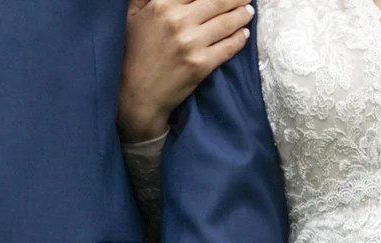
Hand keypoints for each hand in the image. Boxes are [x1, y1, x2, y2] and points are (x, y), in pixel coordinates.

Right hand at [120, 0, 253, 141]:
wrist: (136, 95)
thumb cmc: (132, 53)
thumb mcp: (131, 16)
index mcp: (162, 4)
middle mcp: (178, 20)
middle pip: (218, 0)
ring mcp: (191, 43)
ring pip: (227, 22)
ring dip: (242, 14)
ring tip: (248, 11)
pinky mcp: (201, 64)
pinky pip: (228, 47)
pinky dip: (240, 38)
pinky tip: (244, 34)